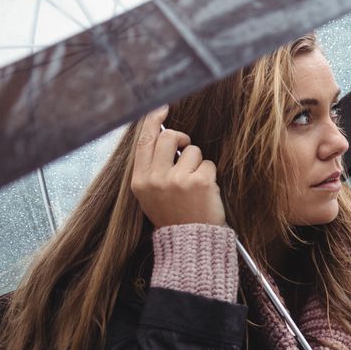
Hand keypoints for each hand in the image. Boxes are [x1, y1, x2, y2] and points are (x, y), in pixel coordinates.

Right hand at [131, 105, 225, 227]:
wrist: (190, 242)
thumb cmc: (173, 215)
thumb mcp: (150, 194)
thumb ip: (152, 167)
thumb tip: (161, 134)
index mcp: (140, 181)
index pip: (144, 141)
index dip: (153, 120)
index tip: (162, 107)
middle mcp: (156, 179)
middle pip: (170, 137)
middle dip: (182, 139)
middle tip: (187, 150)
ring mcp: (178, 180)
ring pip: (193, 150)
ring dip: (198, 163)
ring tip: (194, 185)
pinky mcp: (200, 182)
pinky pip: (208, 164)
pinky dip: (210, 174)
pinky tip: (205, 191)